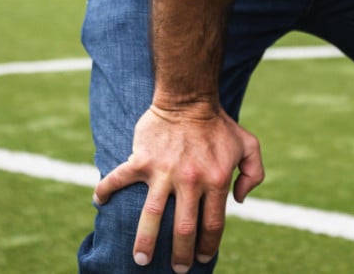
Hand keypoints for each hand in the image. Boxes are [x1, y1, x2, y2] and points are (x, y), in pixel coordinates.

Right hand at [93, 101, 264, 268]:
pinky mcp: (142, 160)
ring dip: (145, 240)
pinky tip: (98, 202)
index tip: (202, 258)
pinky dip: (106, 190)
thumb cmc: (219, 124)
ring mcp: (164, 171)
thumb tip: (240, 201)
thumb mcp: (249, 145)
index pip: (212, 223)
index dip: (208, 245)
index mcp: (215, 179)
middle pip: (183, 227)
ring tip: (140, 259)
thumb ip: (254, 174)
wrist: (189, 98)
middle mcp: (190, 179)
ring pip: (152, 215)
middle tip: (177, 269)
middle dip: (180, 253)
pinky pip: (119, 178)